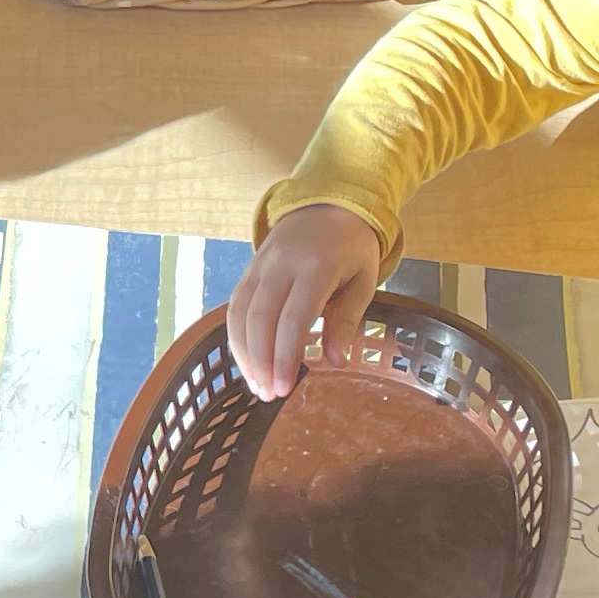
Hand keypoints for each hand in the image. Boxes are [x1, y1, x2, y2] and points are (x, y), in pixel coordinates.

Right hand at [222, 204, 384, 403]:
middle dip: (261, 361)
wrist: (328, 202)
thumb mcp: (363, 281)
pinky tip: (247, 360)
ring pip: (240, 313)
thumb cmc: (352, 247)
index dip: (285, 356)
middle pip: (260, 318)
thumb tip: (336, 362)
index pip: (293, 318)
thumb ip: (347, 320)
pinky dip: (237, 335)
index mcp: (316, 267)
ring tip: (256, 385)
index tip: (284, 389)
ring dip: (244, 353)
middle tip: (268, 395)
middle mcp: (281, 265)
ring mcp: (260, 265)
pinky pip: (235, 304)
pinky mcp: (249, 268)